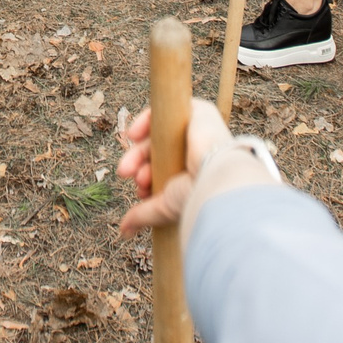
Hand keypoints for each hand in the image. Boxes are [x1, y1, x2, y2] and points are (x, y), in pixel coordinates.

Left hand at [116, 98, 234, 235]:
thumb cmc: (198, 193)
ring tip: (128, 166)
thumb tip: (124, 231)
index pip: (162, 171)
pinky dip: (145, 121)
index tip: (140, 191)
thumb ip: (144, 214)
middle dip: (138, 166)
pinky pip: (166, 110)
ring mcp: (196, 131)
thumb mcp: (165, 206)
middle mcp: (194, 152)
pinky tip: (133, 135)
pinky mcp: (198, 111)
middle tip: (125, 174)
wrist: (218, 175)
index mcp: (192, 173)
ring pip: (158, 134)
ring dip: (138, 151)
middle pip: (157, 153)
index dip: (146, 178)